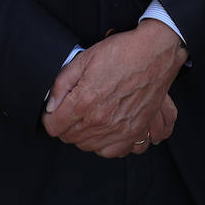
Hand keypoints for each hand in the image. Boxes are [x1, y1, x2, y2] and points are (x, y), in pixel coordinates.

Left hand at [41, 19, 187, 157]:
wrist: (154, 54)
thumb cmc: (121, 53)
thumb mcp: (84, 59)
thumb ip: (62, 85)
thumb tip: (51, 106)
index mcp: (84, 101)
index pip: (53, 126)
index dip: (50, 117)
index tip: (55, 110)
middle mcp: (100, 120)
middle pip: (69, 138)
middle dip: (65, 125)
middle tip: (71, 110)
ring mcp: (118, 129)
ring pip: (88, 146)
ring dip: (83, 135)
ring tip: (87, 118)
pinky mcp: (135, 131)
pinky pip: (111, 152)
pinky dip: (104, 144)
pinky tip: (103, 130)